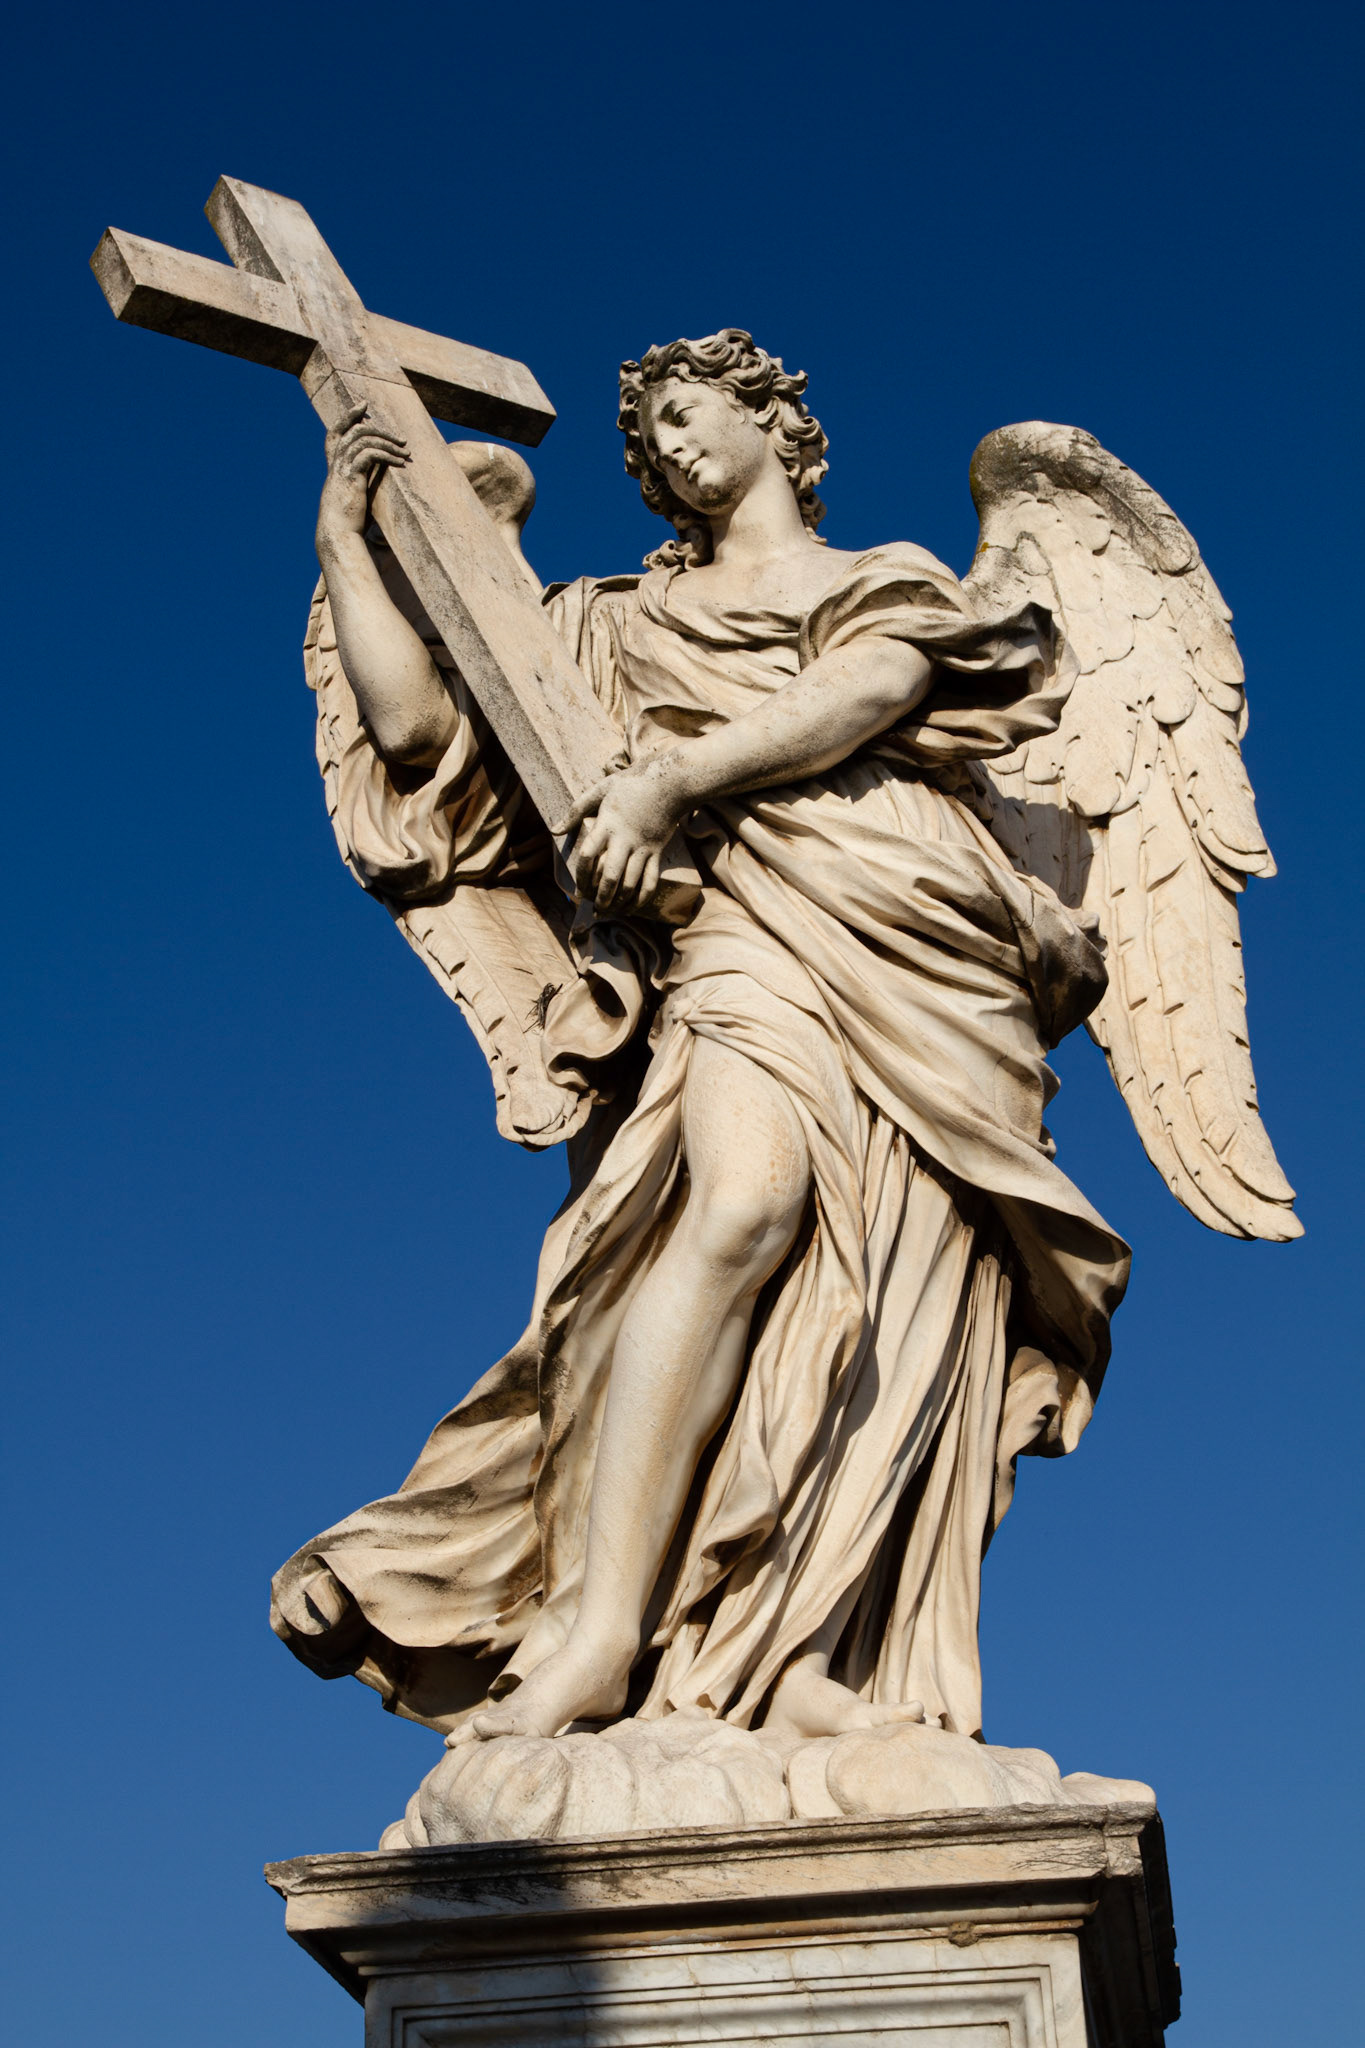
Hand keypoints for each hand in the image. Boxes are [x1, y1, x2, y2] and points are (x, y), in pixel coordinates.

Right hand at [317, 404, 409, 550]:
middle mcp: (336, 464)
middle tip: (400, 437)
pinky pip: (369, 454)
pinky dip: (386, 454)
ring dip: (387, 441)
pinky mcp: (351, 476)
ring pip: (362, 438)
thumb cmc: (349, 522)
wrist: (338, 534)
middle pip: (352, 430)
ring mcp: (342, 468)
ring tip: (405, 451)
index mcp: (336, 468)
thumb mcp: (357, 498)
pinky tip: (400, 462)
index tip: (363, 405)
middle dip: (376, 426)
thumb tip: (382, 479)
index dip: (347, 416)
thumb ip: (364, 482)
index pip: (335, 433)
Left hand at [557, 754, 688, 913]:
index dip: (581, 874)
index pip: (588, 855)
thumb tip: (554, 830)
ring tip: (610, 911)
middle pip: (610, 875)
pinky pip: (650, 880)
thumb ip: (576, 810)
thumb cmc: (631, 785)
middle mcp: (624, 840)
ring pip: (631, 882)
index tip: (579, 886)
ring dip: (620, 901)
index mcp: (607, 825)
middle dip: (602, 896)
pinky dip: (642, 898)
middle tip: (595, 908)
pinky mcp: (657, 852)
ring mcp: (642, 848)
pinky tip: (633, 907)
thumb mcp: (600, 790)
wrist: (669, 783)